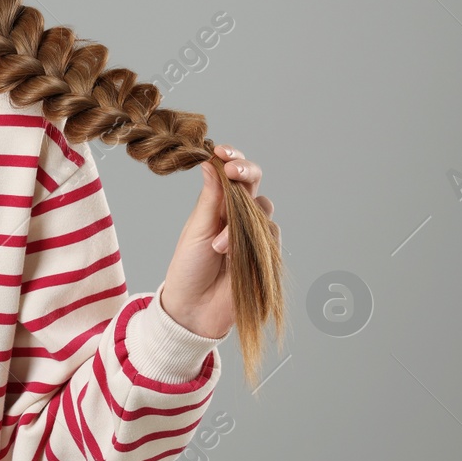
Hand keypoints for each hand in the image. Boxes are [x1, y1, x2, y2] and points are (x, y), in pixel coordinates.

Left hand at [159, 144, 275, 339]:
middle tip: (235, 170)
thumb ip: (209, 199)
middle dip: (247, 171)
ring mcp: (253, 233)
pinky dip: (253, 241)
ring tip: (218, 245)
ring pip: (264, 208)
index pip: (230, 174)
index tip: (223, 151)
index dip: (232, 159)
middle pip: (253, 183)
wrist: (195, 309)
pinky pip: (272, 235)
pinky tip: (231, 255)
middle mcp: (237, 215)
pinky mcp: (266, 253)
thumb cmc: (189, 268)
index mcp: (216, 204)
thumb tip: (209, 162)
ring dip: (241, 221)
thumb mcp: (195, 231)